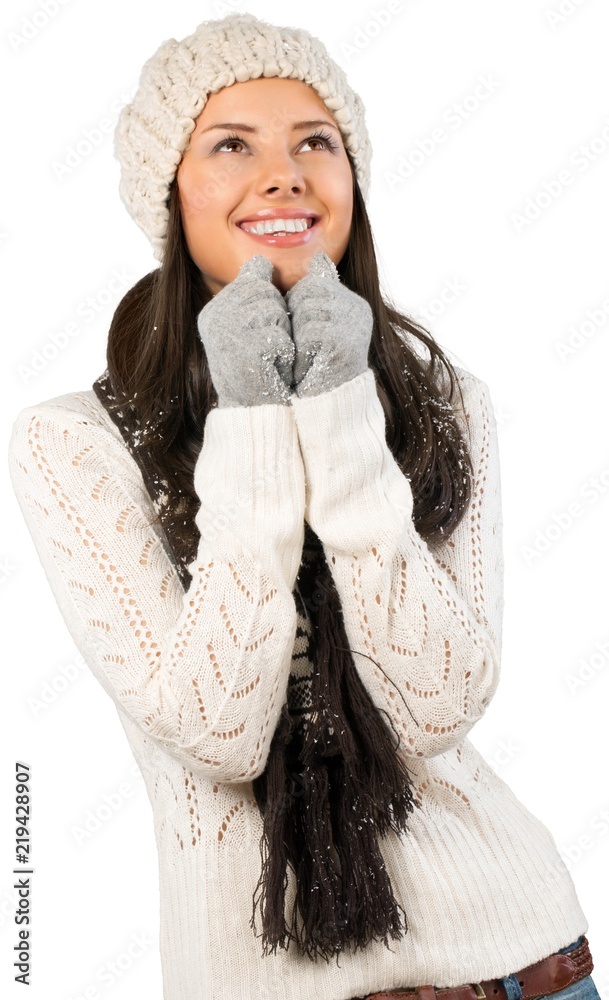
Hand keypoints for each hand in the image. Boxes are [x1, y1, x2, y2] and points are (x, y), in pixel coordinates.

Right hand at [197, 255, 293, 407]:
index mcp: (213, 310)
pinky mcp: (246, 351)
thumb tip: (261, 261)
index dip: (270, 300)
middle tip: (266, 348)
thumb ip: (254, 293)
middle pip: (265, 290)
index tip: (263, 328)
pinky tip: (272, 368)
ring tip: (269, 358)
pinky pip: (281, 336)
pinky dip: (285, 354)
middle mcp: (214, 318)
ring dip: (282, 335)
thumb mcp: (250, 325)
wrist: (254, 412)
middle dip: (277, 318)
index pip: (253, 275)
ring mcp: (227, 334)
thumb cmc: (259, 368)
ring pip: (274, 310)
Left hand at [285, 251, 372, 397]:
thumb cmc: (316, 367)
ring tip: (304, 357)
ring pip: (306, 308)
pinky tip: (307, 366)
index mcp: (352, 303)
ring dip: (296, 335)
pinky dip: (301, 350)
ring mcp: (353, 324)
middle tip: (300, 346)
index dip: (299, 302)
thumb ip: (316, 295)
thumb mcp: (317, 326)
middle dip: (294, 317)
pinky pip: (309, 331)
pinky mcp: (344, 341)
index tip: (301, 329)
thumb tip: (319, 258)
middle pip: (308, 290)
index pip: (318, 278)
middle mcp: (356, 309)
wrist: (331, 405)